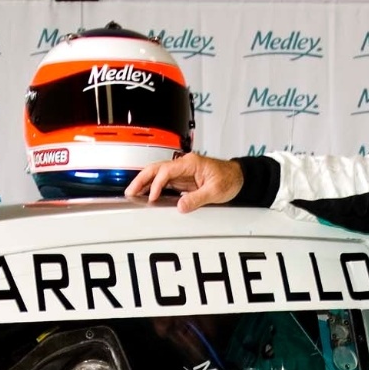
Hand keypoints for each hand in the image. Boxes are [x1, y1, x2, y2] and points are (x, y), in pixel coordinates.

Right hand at [124, 153, 243, 211]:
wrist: (239, 177)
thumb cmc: (230, 179)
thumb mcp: (215, 191)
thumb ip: (197, 199)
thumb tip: (180, 206)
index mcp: (191, 163)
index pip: (167, 170)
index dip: (157, 184)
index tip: (153, 197)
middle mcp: (184, 165)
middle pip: (156, 168)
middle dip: (142, 179)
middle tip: (130, 191)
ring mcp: (182, 171)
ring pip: (157, 174)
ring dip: (145, 182)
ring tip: (132, 193)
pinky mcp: (182, 179)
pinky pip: (164, 181)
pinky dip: (153, 187)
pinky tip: (146, 194)